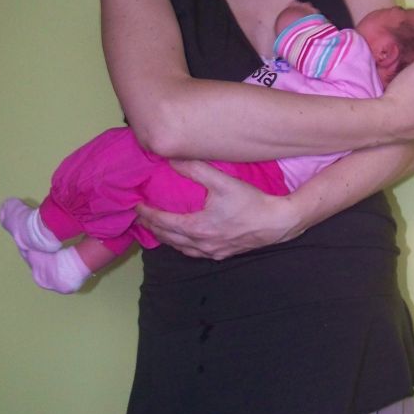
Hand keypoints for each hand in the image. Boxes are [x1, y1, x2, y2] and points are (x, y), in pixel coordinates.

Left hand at [136, 161, 299, 259]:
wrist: (277, 223)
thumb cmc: (251, 202)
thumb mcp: (223, 182)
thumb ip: (196, 170)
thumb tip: (172, 159)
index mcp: (197, 227)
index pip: (164, 222)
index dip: (148, 214)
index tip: (137, 207)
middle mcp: (202, 243)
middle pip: (168, 238)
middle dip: (152, 227)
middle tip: (141, 218)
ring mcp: (213, 252)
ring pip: (181, 248)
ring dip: (166, 238)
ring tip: (157, 228)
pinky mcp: (223, 254)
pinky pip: (195, 253)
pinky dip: (183, 245)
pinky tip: (184, 240)